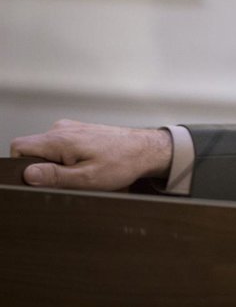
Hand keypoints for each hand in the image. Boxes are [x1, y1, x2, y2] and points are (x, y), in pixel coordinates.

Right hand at [9, 119, 171, 190]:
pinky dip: (69, 158)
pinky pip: (61, 146)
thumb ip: (54, 177)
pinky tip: (88, 164)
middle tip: (71, 177)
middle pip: (33, 150)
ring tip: (84, 170)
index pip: (19, 147)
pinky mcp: (79, 131)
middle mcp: (62, 129)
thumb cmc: (122, 163)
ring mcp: (71, 128)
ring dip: (59, 164)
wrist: (146, 149)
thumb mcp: (86, 178)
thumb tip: (27, 174)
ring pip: (48, 150)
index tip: (41, 178)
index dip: (22, 166)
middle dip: (45, 168)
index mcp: (59, 139)